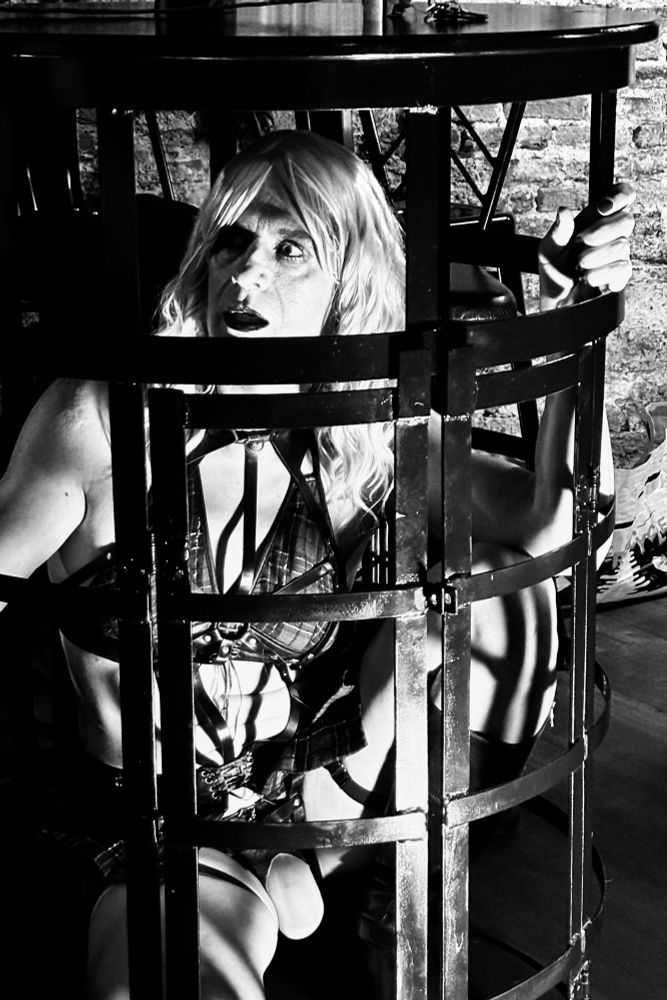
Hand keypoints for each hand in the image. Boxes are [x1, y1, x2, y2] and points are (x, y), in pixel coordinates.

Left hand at [538, 182, 635, 310]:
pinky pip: (621, 268)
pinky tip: (587, 278)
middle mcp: (610, 234)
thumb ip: (558, 231)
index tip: (603, 207)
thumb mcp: (548, 250)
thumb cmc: (554, 274)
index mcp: (595, 220)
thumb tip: (563, 212)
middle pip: (627, 220)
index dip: (620, 195)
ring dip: (594, 258)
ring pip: (622, 246)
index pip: (622, 196)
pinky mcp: (621, 275)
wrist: (557, 303)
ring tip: (578, 267)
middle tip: (580, 243)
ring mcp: (618, 254)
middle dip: (601, 232)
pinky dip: (599, 274)